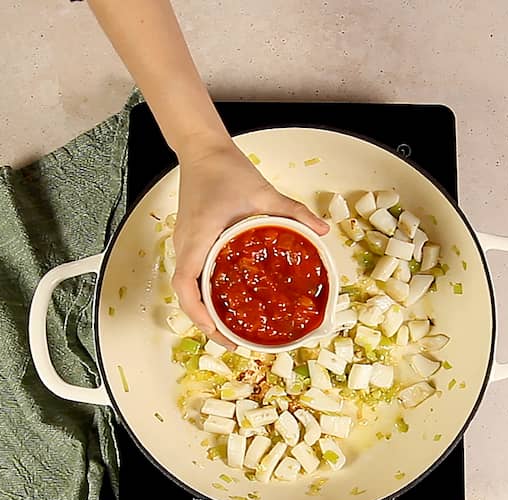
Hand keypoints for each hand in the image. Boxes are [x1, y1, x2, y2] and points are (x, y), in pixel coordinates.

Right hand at [171, 139, 329, 347]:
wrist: (202, 150)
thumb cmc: (225, 169)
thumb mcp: (263, 192)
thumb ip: (293, 211)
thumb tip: (322, 229)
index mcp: (197, 238)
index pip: (186, 287)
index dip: (199, 315)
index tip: (220, 332)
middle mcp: (185, 246)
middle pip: (187, 296)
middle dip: (206, 322)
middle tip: (234, 340)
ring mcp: (185, 244)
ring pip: (189, 287)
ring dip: (206, 309)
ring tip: (232, 326)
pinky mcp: (190, 240)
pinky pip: (194, 274)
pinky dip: (207, 292)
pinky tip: (229, 298)